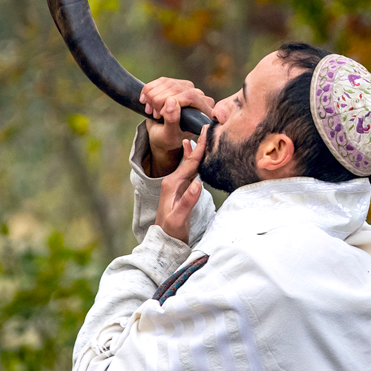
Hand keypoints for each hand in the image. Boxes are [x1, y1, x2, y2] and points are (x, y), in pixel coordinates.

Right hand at [140, 78, 213, 177]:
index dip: (173, 101)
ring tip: (150, 110)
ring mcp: (187, 89)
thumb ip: (172, 120)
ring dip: (152, 96)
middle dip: (159, 100)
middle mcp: (199, 97)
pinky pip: (160, 81)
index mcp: (204, 111)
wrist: (161, 135)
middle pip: (177, 88)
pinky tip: (146, 101)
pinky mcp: (176, 84)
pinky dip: (149, 90)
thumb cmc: (168, 139)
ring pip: (167, 83)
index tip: (161, 114)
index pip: (190, 96)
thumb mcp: (170, 135)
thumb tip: (171, 101)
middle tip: (154, 114)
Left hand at [155, 126, 207, 243]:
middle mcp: (173, 182)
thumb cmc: (170, 232)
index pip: (189, 163)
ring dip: (197, 151)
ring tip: (203, 137)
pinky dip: (196, 162)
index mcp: (172, 184)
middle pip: (189, 160)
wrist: (164, 242)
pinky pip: (190, 173)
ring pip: (189, 165)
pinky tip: (197, 157)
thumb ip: (187, 200)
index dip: (199, 148)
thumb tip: (198, 182)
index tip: (206, 133)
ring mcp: (176, 186)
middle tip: (207, 128)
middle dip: (199, 145)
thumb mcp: (178, 218)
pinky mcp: (181, 191)